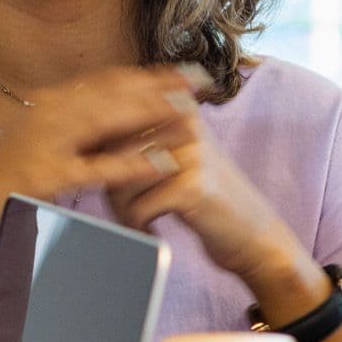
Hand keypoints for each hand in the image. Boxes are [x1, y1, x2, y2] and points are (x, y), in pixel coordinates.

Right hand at [0, 66, 210, 261]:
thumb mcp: (32, 148)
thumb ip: (66, 135)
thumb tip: (101, 128)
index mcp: (47, 107)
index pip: (106, 81)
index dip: (147, 74)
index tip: (182, 70)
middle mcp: (48, 115)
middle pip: (115, 91)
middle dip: (162, 84)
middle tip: (203, 78)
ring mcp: (46, 144)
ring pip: (111, 121)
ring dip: (154, 111)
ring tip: (194, 108)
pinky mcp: (46, 177)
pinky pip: (99, 168)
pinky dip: (134, 163)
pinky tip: (164, 160)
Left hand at [105, 115, 302, 286]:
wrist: (253, 234)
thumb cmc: (206, 198)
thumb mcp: (179, 156)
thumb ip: (142, 138)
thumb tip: (88, 139)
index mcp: (179, 107)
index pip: (117, 121)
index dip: (102, 155)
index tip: (111, 179)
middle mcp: (186, 122)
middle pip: (114, 150)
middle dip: (110, 186)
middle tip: (124, 209)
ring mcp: (192, 152)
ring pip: (122, 180)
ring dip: (121, 209)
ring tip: (137, 221)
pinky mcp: (193, 186)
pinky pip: (138, 206)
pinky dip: (138, 225)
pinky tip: (152, 231)